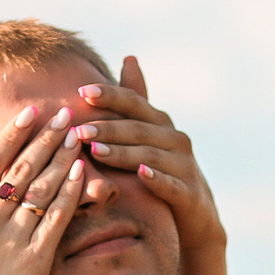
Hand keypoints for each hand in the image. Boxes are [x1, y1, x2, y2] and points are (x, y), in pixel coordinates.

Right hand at [0, 102, 87, 274]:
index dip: (12, 135)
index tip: (29, 112)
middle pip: (20, 169)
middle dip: (44, 137)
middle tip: (64, 113)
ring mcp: (10, 240)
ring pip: (41, 188)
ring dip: (61, 157)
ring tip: (78, 135)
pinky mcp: (35, 259)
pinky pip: (56, 218)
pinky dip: (70, 192)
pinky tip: (83, 173)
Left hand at [71, 55, 227, 257]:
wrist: (195, 217)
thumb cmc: (162, 171)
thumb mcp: (149, 136)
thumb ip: (137, 102)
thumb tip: (130, 57)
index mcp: (160, 123)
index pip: (133, 102)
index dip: (110, 96)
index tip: (82, 91)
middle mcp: (174, 138)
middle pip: (138, 129)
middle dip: (107, 127)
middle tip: (78, 129)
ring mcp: (185, 165)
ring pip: (150, 155)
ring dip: (122, 152)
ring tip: (95, 151)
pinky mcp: (190, 193)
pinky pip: (172, 184)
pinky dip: (156, 178)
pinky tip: (141, 174)